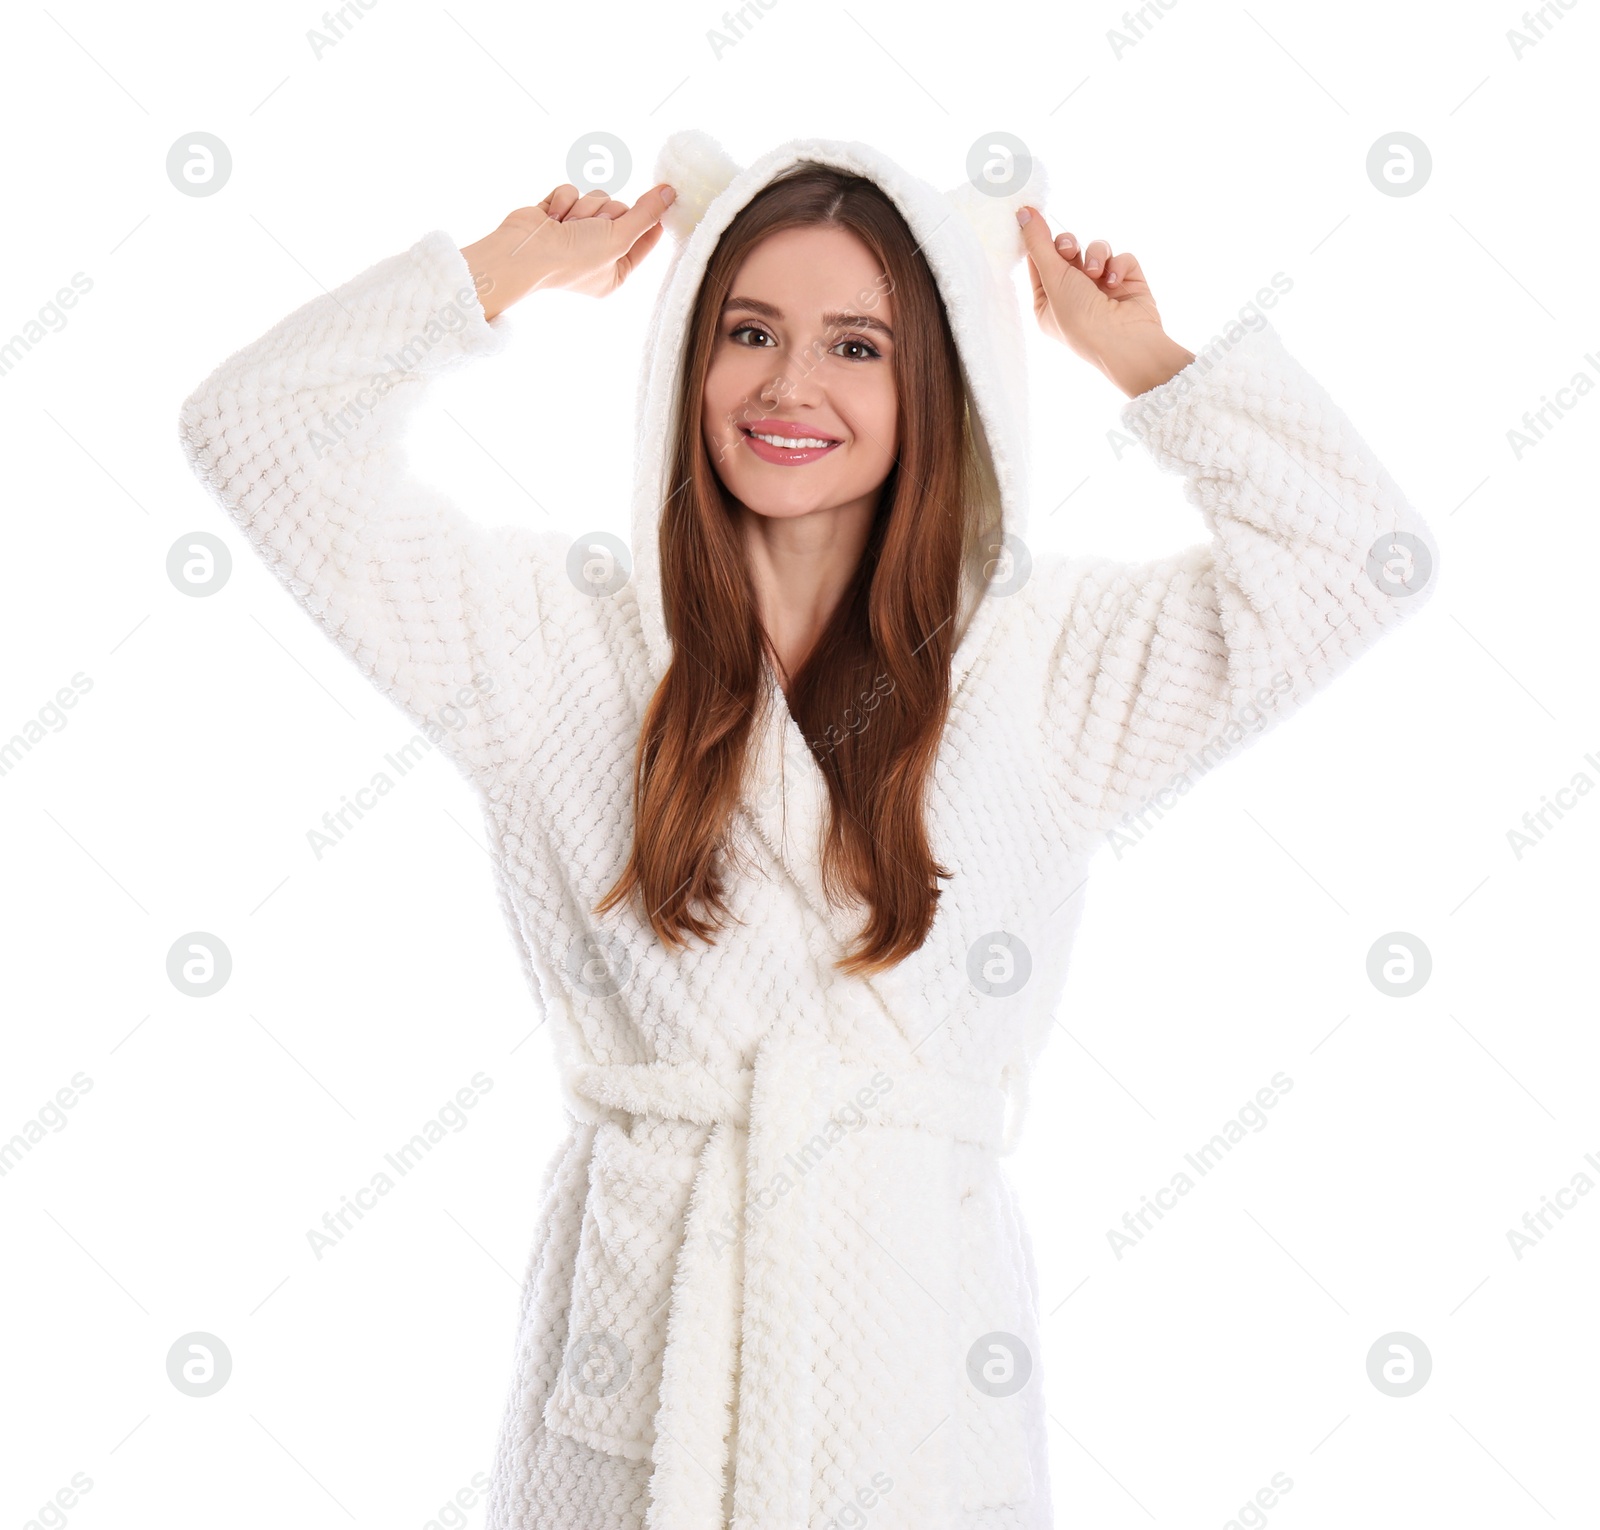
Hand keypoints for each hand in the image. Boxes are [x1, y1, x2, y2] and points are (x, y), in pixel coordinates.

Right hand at [461, 182, 675, 319]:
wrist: (522, 252)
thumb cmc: (572, 258)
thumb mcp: (618, 238)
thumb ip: (646, 215)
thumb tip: (671, 194)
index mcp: (615, 272)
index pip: (645, 239)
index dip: (653, 220)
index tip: (665, 200)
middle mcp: (597, 253)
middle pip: (620, 211)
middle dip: (606, 214)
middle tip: (591, 228)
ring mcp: (575, 233)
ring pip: (596, 198)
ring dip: (583, 208)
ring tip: (567, 226)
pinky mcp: (556, 214)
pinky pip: (572, 191)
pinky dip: (563, 200)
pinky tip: (551, 217)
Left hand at [1016, 205, 1193, 397]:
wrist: (1126, 343)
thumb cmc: (1082, 320)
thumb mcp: (1053, 280)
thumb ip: (1038, 244)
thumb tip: (1023, 213)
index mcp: (1049, 303)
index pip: (1039, 262)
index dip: (1038, 241)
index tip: (1033, 217)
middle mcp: (1074, 295)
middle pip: (1066, 250)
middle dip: (1068, 245)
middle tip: (1070, 251)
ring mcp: (1102, 288)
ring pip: (1096, 250)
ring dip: (1096, 256)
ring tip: (1097, 274)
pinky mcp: (1127, 281)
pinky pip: (1120, 257)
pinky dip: (1118, 266)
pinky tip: (1115, 282)